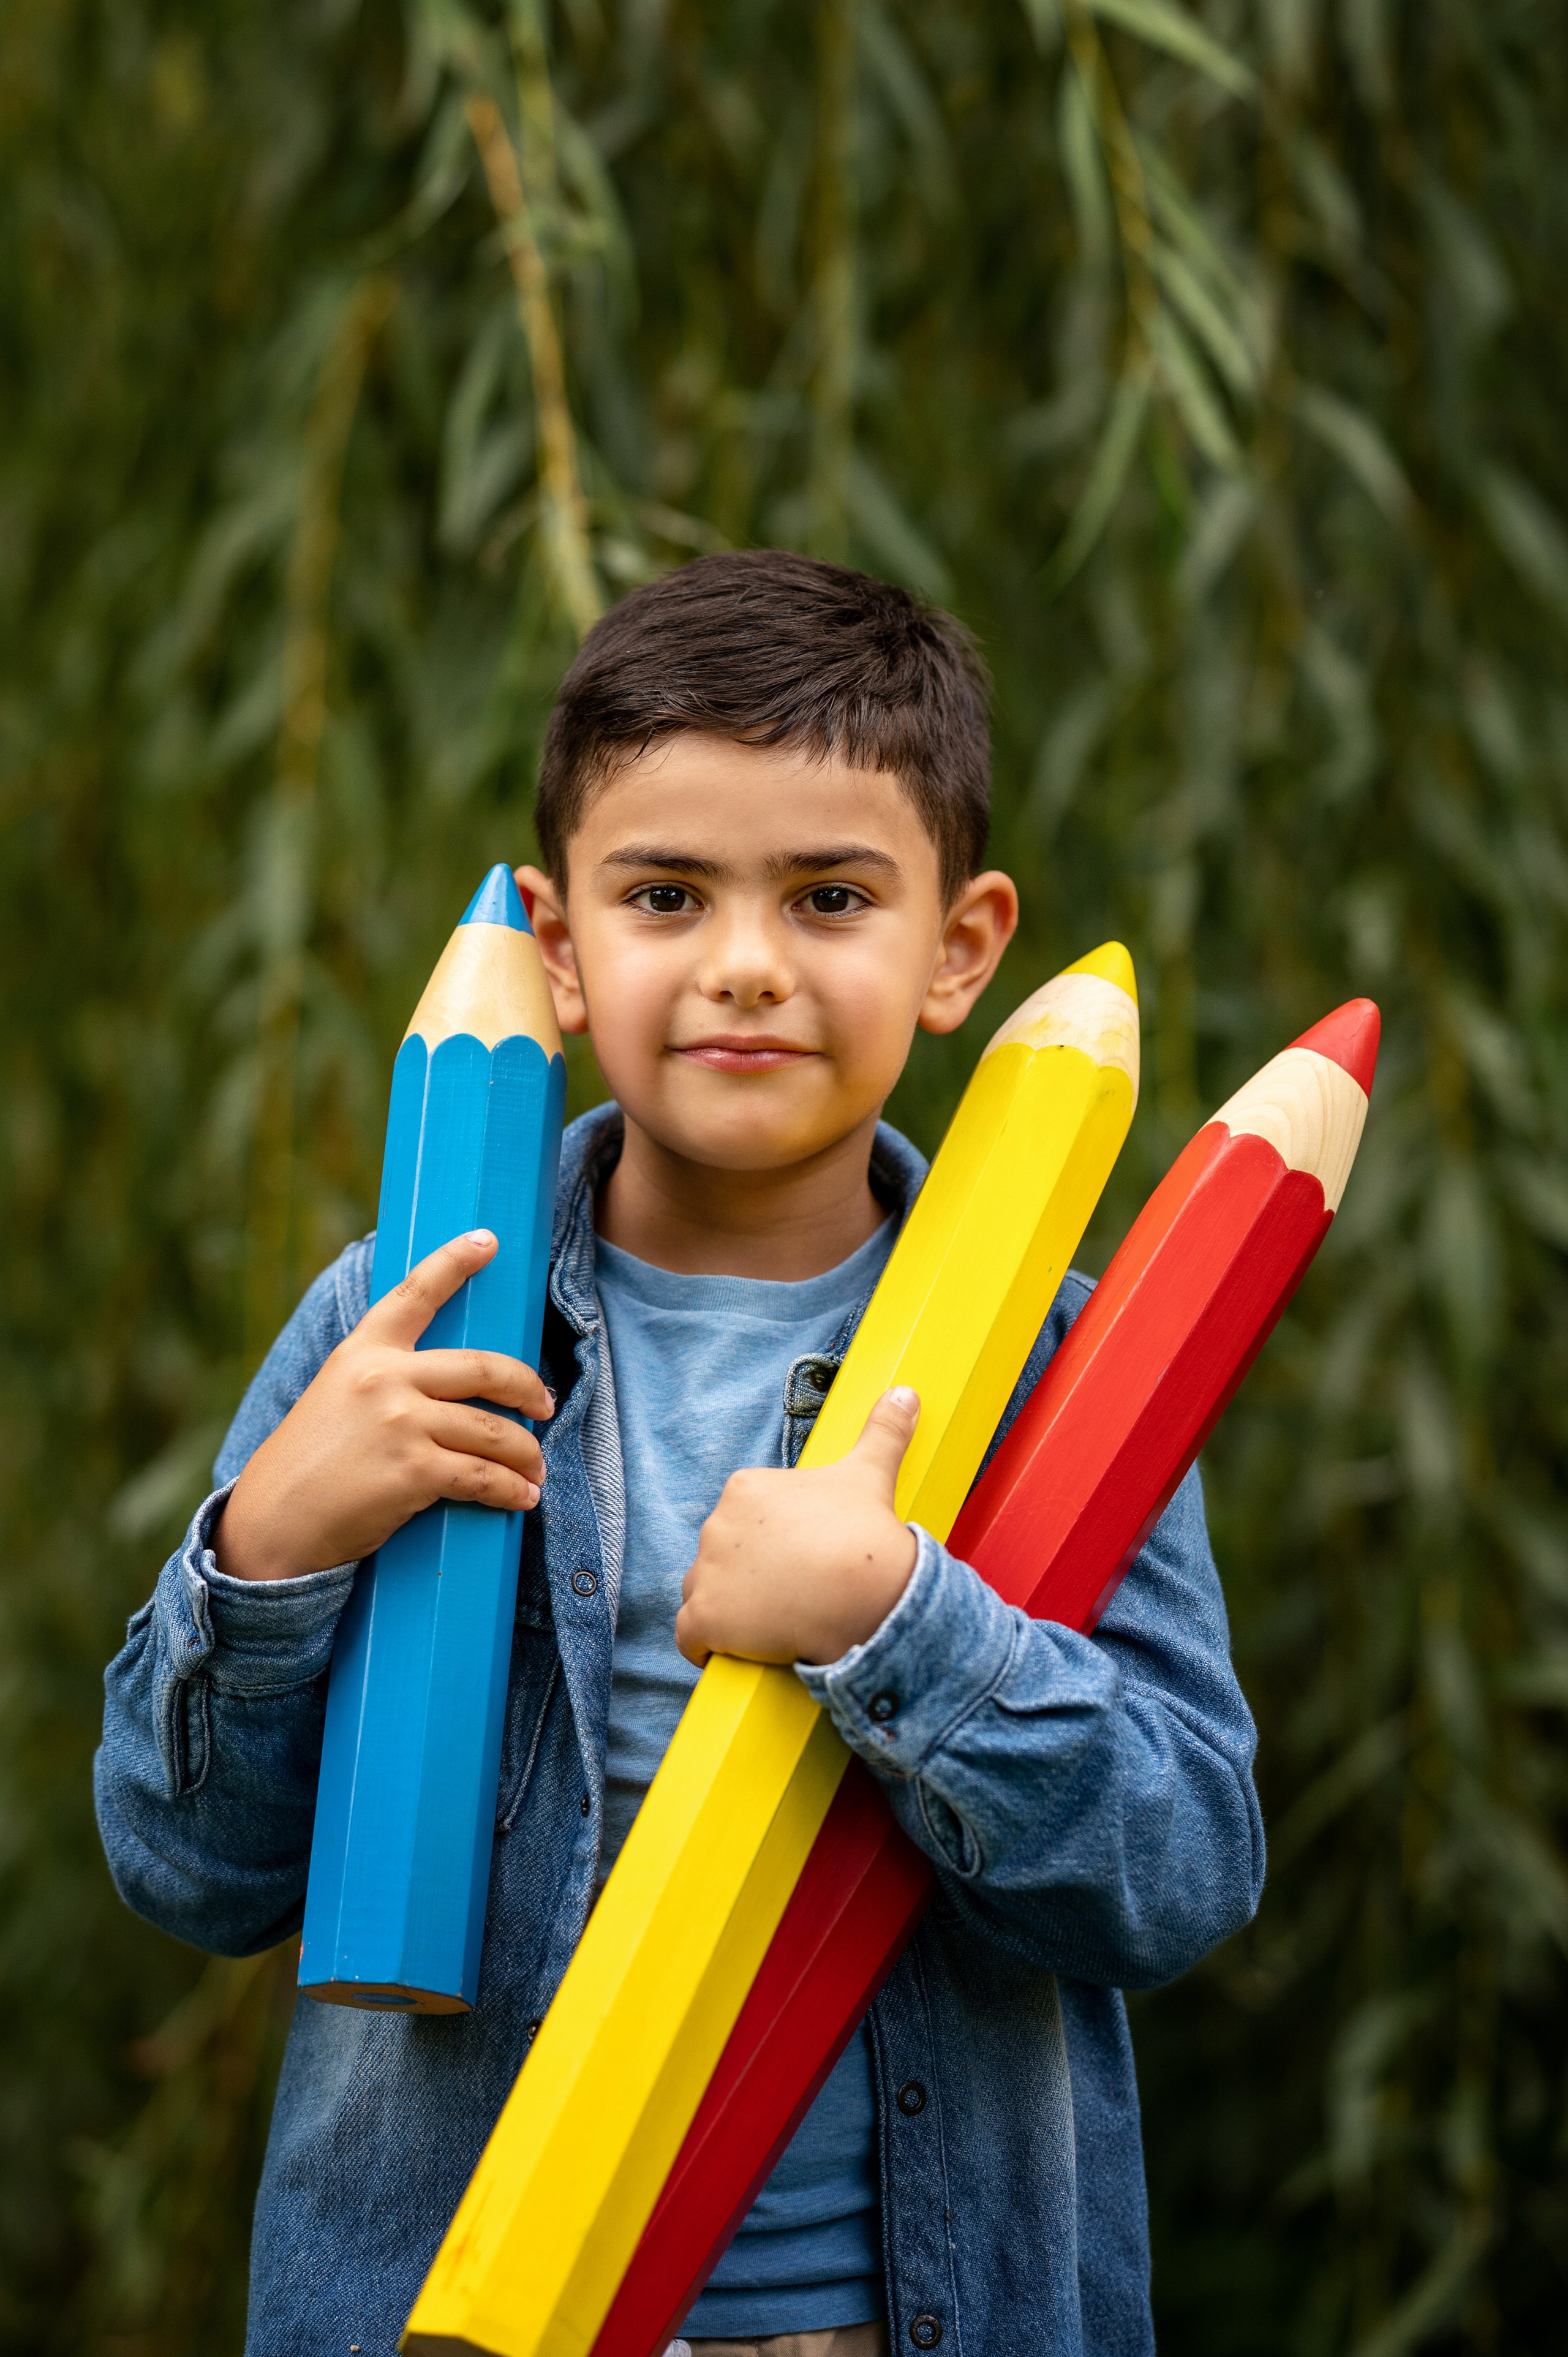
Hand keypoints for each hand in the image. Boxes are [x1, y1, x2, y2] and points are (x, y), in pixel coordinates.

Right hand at [212, 1231, 554, 1582]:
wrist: (273, 1524)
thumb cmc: (309, 1465)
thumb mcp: (336, 1397)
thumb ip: (383, 1379)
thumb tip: (448, 1387)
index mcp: (363, 1351)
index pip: (415, 1293)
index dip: (454, 1262)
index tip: (488, 1239)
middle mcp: (384, 1378)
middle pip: (484, 1368)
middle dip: (527, 1387)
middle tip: (546, 1406)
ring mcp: (400, 1423)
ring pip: (493, 1431)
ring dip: (527, 1454)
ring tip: (536, 1471)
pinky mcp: (413, 1471)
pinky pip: (484, 1476)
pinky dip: (512, 1490)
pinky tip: (522, 1498)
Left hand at [675, 1389, 920, 1668]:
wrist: (867, 1593)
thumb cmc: (867, 1533)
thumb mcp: (871, 1473)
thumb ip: (882, 1430)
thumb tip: (906, 1392)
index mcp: (745, 1488)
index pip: (743, 1525)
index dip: (773, 1548)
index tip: (805, 1561)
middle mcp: (715, 1524)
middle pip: (723, 1560)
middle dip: (752, 1579)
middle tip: (798, 1594)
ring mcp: (705, 1571)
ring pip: (706, 1596)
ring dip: (731, 1613)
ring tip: (776, 1622)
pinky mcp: (703, 1618)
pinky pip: (690, 1637)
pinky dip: (708, 1647)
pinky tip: (740, 1651)